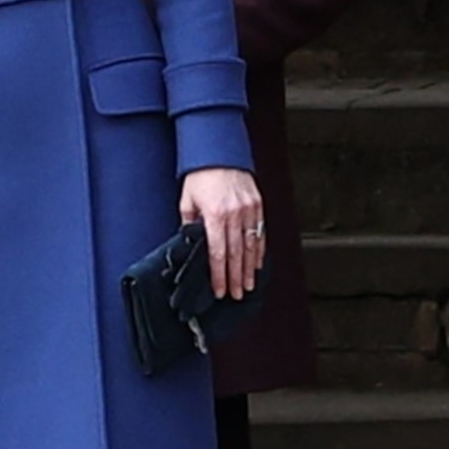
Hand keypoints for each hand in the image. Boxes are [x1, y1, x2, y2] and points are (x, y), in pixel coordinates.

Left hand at [179, 165, 264, 300]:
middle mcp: (234, 215)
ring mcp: (249, 211)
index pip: (218, 253)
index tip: (220, 289)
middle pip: (236, 254)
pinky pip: (260, 233)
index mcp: (215, 215)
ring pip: (251, 247)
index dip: (219, 274)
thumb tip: (190, 242)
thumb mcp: (187, 200)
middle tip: (237, 294)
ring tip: (248, 285)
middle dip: (236, 277)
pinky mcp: (258, 206)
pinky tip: (257, 264)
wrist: (219, 153)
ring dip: (249, 269)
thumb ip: (189, 223)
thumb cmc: (200, 175)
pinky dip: (259, 251)